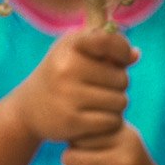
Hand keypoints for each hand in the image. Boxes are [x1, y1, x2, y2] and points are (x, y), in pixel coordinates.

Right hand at [9, 28, 137, 142]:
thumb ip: (106, 50)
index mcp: (70, 45)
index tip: (119, 60)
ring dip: (116, 105)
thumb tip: (136, 54)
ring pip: (120, 102)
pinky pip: (111, 121)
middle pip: (122, 79)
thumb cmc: (60, 74)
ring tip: (101, 103)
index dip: (122, 51)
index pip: (110, 42)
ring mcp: (68, 94)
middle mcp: (67, 67)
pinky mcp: (71, 120)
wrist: (28, 107)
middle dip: (118, 85)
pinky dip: (109, 122)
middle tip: (102, 88)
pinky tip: (97, 118)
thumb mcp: (75, 53)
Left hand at [61, 123, 162, 164]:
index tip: (86, 148)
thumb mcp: (120, 134)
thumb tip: (65, 126)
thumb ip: (97, 123)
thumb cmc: (126, 158)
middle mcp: (122, 163)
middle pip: (70, 157)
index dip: (77, 142)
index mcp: (125, 139)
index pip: (79, 136)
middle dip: (70, 161)